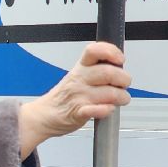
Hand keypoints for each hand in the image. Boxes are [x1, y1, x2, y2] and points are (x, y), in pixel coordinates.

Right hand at [18, 42, 130, 156]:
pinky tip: (107, 109)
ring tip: (119, 100)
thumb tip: (120, 67)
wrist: (43, 116)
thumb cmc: (64, 97)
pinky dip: (106, 110)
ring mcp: (79, 96)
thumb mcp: (77, 76)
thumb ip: (97, 70)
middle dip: (124, 80)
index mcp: (80, 68)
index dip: (111, 52)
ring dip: (121, 98)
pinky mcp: (79, 113)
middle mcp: (80, 80)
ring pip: (110, 93)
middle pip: (108, 72)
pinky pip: (98, 110)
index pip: (94, 50)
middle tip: (123, 85)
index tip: (119, 59)